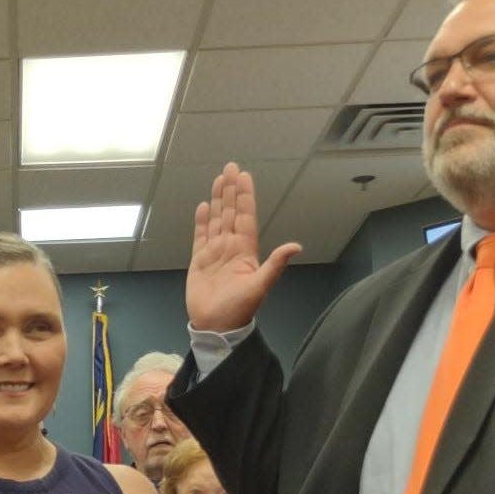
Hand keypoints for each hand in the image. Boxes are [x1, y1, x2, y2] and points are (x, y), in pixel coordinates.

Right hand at [186, 162, 301, 331]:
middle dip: (230, 190)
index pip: (246, 217)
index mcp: (246, 250)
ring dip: (217, 200)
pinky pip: (200, 236)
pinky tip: (203, 206)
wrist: (216, 326)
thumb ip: (276, 264)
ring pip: (217, 220)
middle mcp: (231, 247)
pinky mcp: (199, 260)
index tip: (244, 176)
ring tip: (218, 179)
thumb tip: (295, 246)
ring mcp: (214, 252)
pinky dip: (202, 221)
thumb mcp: (260, 286)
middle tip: (230, 167)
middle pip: (230, 212)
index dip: (245, 197)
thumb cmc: (239, 309)